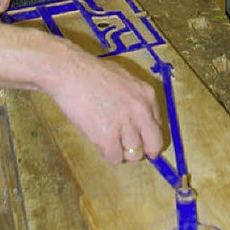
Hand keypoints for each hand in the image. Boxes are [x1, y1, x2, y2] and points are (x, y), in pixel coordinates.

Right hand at [50, 43, 163, 164]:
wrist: (70, 71)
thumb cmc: (91, 72)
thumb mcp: (124, 79)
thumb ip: (135, 99)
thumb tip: (138, 120)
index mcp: (147, 94)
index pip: (158, 126)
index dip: (147, 134)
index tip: (139, 137)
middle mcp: (141, 110)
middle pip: (153, 144)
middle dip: (144, 150)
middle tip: (130, 149)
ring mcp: (125, 125)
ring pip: (134, 155)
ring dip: (122, 151)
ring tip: (109, 140)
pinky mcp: (107, 137)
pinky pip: (115, 158)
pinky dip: (107, 154)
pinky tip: (99, 141)